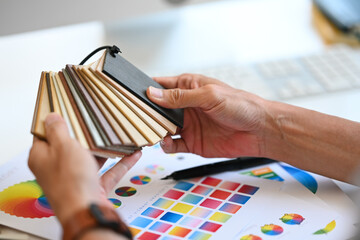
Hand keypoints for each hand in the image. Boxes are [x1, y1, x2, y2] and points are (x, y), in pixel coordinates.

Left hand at [28, 113, 141, 225]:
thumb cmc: (70, 181)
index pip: (45, 136)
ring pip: (91, 159)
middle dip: (86, 136)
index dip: (56, 123)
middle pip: (70, 147)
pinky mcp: (92, 187)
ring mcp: (75, 179)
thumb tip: (51, 118)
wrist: (86, 211)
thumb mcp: (63, 146)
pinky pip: (107, 172)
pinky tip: (132, 154)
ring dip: (105, 149)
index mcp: (42, 157)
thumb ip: (57, 130)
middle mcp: (57, 169)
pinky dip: (120, 164)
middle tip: (96, 121)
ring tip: (117, 136)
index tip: (67, 112)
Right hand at [147, 74, 266, 157]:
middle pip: (157, 109)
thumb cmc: (240, 105)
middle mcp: (185, 106)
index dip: (146, 89)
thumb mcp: (208, 96)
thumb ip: (180, 97)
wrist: (259, 130)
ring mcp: (188, 124)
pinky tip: (167, 142)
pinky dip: (166, 145)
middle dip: (146, 113)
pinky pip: (173, 145)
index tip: (131, 95)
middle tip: (137, 118)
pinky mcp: (192, 142)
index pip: (161, 86)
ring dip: (154, 130)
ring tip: (150, 132)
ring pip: (162, 128)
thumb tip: (153, 94)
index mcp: (188, 87)